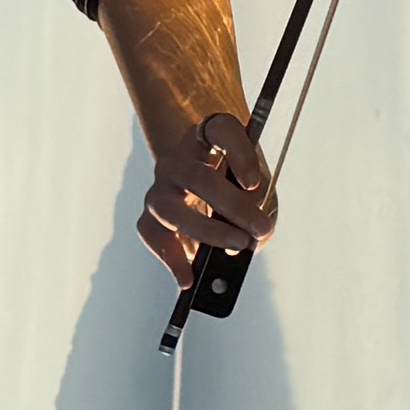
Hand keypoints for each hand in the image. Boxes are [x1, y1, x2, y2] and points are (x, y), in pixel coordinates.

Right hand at [135, 109, 278, 281]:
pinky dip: (171, 259)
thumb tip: (253, 241)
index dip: (239, 154)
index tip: (255, 182)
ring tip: (236, 248)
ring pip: (171, 209)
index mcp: (207, 136)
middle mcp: (179, 159)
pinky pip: (153, 236)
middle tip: (259, 229)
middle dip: (231, 205)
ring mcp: (160, 187)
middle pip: (197, 176)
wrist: (202, 191)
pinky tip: (188, 278)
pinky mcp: (150, 215)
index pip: (222, 131)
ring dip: (207, 231)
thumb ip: (258, 205)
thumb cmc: (233, 184)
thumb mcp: (253, 186)